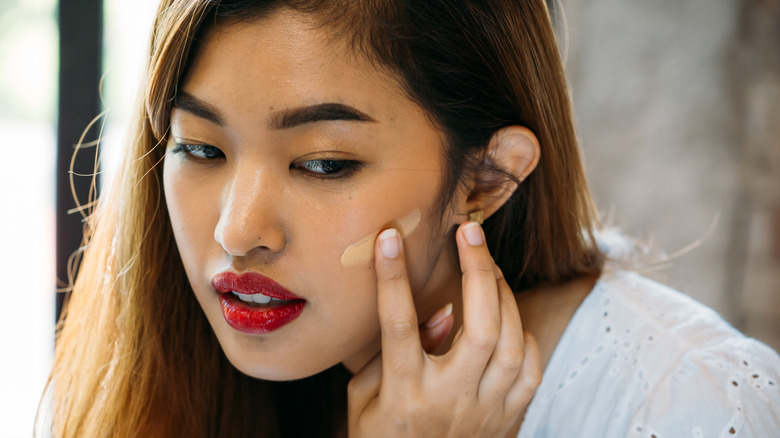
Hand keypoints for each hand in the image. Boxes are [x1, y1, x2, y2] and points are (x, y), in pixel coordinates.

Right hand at [347, 222, 541, 437]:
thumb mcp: (363, 401)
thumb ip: (388, 356)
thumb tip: (439, 312)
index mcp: (403, 392)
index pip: (398, 324)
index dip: (392, 276)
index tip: (390, 237)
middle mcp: (449, 398)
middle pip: (479, 327)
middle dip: (478, 269)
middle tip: (470, 232)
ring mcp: (485, 410)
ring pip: (512, 342)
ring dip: (503, 294)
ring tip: (487, 266)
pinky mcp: (509, 418)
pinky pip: (529, 368)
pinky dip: (522, 334)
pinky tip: (507, 318)